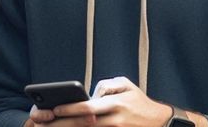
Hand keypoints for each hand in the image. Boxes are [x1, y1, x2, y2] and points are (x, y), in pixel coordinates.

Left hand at [42, 76, 170, 126]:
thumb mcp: (125, 84)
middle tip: (46, 123)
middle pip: (84, 124)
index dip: (70, 109)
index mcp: (115, 104)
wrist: (160, 121)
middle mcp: (115, 120)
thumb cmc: (139, 101)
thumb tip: (90, 93)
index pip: (88, 107)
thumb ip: (106, 85)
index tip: (55, 109)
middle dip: (64, 124)